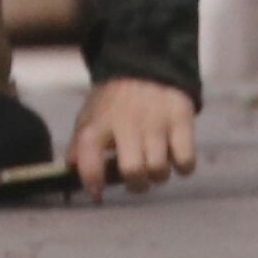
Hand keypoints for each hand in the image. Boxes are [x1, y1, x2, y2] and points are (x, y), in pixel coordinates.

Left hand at [67, 79, 196, 201]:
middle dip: (136, 183)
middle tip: (137, 176)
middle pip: (133, 171)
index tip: (97, 192)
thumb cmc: (114, 102)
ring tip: (155, 160)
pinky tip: (174, 154)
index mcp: (99, 121)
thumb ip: (80, 146)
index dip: (92, 181)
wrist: (145, 64)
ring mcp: (156, 120)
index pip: (89, 157)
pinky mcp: (181, 119)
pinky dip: (182, 165)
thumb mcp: (91, 116)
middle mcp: (126, 121)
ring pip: (160, 170)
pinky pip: (186, 161)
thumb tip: (71, 173)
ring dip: (158, 174)